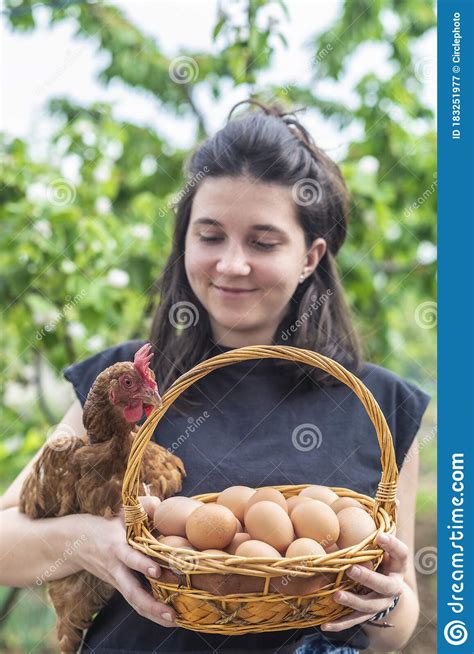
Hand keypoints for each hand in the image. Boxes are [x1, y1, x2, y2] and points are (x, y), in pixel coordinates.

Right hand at [78, 496, 177, 627]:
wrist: (75, 542)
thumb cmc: (107, 525)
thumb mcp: (121, 513)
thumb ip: (142, 507)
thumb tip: (159, 505)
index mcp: (117, 546)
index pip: (129, 556)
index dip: (141, 563)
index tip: (156, 570)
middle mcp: (116, 567)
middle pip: (131, 590)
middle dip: (151, 604)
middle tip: (171, 613)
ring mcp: (116, 579)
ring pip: (133, 600)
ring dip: (152, 613)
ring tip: (173, 620)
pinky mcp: (119, 586)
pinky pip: (134, 601)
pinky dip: (150, 611)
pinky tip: (167, 618)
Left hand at [320, 532, 406, 631]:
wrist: (386, 587)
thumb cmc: (381, 557)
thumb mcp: (385, 542)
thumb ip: (385, 524)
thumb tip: (394, 498)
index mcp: (398, 565)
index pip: (401, 553)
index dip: (392, 545)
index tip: (379, 535)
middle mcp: (392, 586)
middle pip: (384, 585)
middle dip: (368, 578)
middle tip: (351, 570)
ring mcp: (380, 603)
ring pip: (369, 605)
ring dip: (353, 601)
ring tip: (337, 595)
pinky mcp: (367, 614)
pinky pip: (353, 621)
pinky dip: (340, 624)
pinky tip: (325, 625)